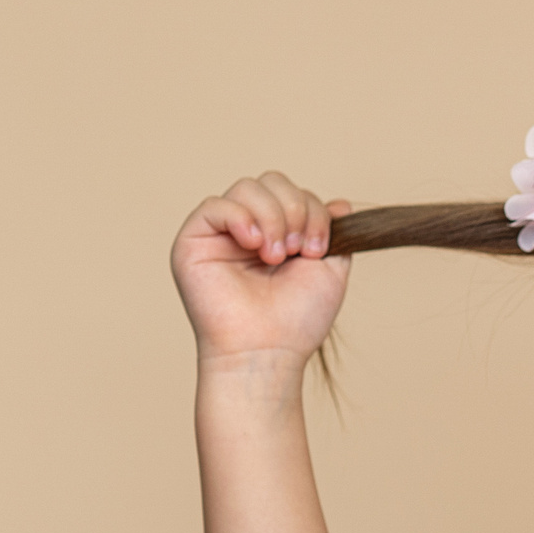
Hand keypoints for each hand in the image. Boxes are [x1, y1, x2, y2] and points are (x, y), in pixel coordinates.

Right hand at [171, 172, 354, 366]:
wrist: (268, 351)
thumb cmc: (296, 320)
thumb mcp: (329, 270)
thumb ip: (333, 233)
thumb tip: (340, 203)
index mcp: (278, 233)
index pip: (294, 193)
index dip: (313, 210)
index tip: (318, 249)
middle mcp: (248, 228)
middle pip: (272, 182)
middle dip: (295, 209)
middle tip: (298, 250)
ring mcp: (220, 233)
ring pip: (247, 188)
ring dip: (273, 217)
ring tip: (275, 256)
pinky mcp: (193, 241)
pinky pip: (214, 205)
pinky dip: (241, 218)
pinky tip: (255, 246)